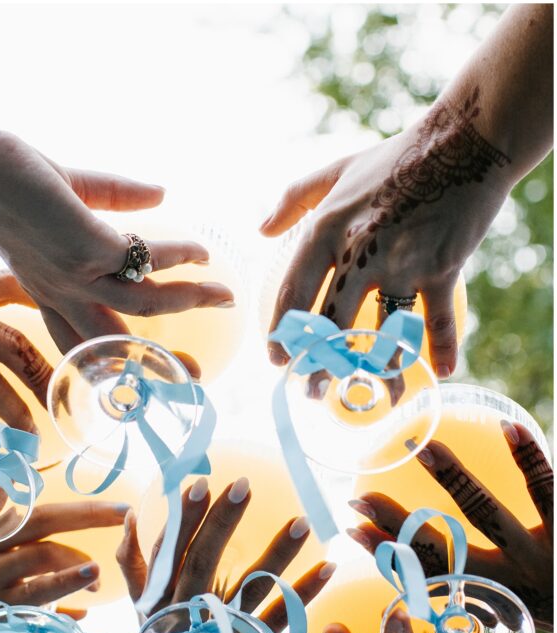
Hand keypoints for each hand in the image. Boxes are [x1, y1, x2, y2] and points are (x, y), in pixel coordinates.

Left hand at [0, 131, 234, 353]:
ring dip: (189, 300)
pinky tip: (201, 250)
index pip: (83, 339)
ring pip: (146, 305)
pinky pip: (149, 260)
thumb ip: (116, 197)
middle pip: (118, 342)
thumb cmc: (7, 174)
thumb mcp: (69, 193)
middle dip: (158, 361)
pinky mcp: (90, 249)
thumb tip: (161, 194)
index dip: (112, 358)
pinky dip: (180, 255)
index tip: (142, 366)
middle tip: (195, 371)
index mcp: (49, 289)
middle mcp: (64, 293)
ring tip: (223, 294)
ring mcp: (78, 276)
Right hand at [116, 478, 332, 632]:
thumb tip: (130, 516)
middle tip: (243, 485)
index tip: (200, 481)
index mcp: (159, 596)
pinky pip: (281, 618)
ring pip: (249, 588)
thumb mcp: (143, 604)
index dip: (183, 517)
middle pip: (202, 561)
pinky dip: (304, 593)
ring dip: (277, 554)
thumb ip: (134, 562)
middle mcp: (186, 612)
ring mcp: (220, 631)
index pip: (169, 550)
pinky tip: (328, 566)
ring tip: (302, 521)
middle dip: (221, 522)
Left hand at [261, 91, 513, 376]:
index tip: (277, 361)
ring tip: (379, 399)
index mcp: (326, 229)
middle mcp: (358, 252)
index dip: (282, 332)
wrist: (464, 142)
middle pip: (331, 323)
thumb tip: (261, 231)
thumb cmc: (396, 157)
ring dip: (379, 371)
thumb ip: (293, 199)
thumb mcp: (337, 170)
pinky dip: (443, 349)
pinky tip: (441, 373)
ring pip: (384, 332)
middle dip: (319, 365)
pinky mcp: (441, 269)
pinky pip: (436, 319)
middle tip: (312, 391)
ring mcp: (401, 263)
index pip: (294, 292)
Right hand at [349, 421, 553, 629]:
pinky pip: (549, 493)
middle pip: (441, 549)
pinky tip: (512, 428)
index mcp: (496, 596)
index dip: (387, 554)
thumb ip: (494, 585)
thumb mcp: (526, 610)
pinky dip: (530, 460)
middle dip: (396, 526)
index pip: (427, 575)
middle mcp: (511, 579)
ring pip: (487, 515)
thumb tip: (450, 559)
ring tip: (423, 450)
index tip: (350, 529)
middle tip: (358, 500)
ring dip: (450, 482)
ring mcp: (541, 556)